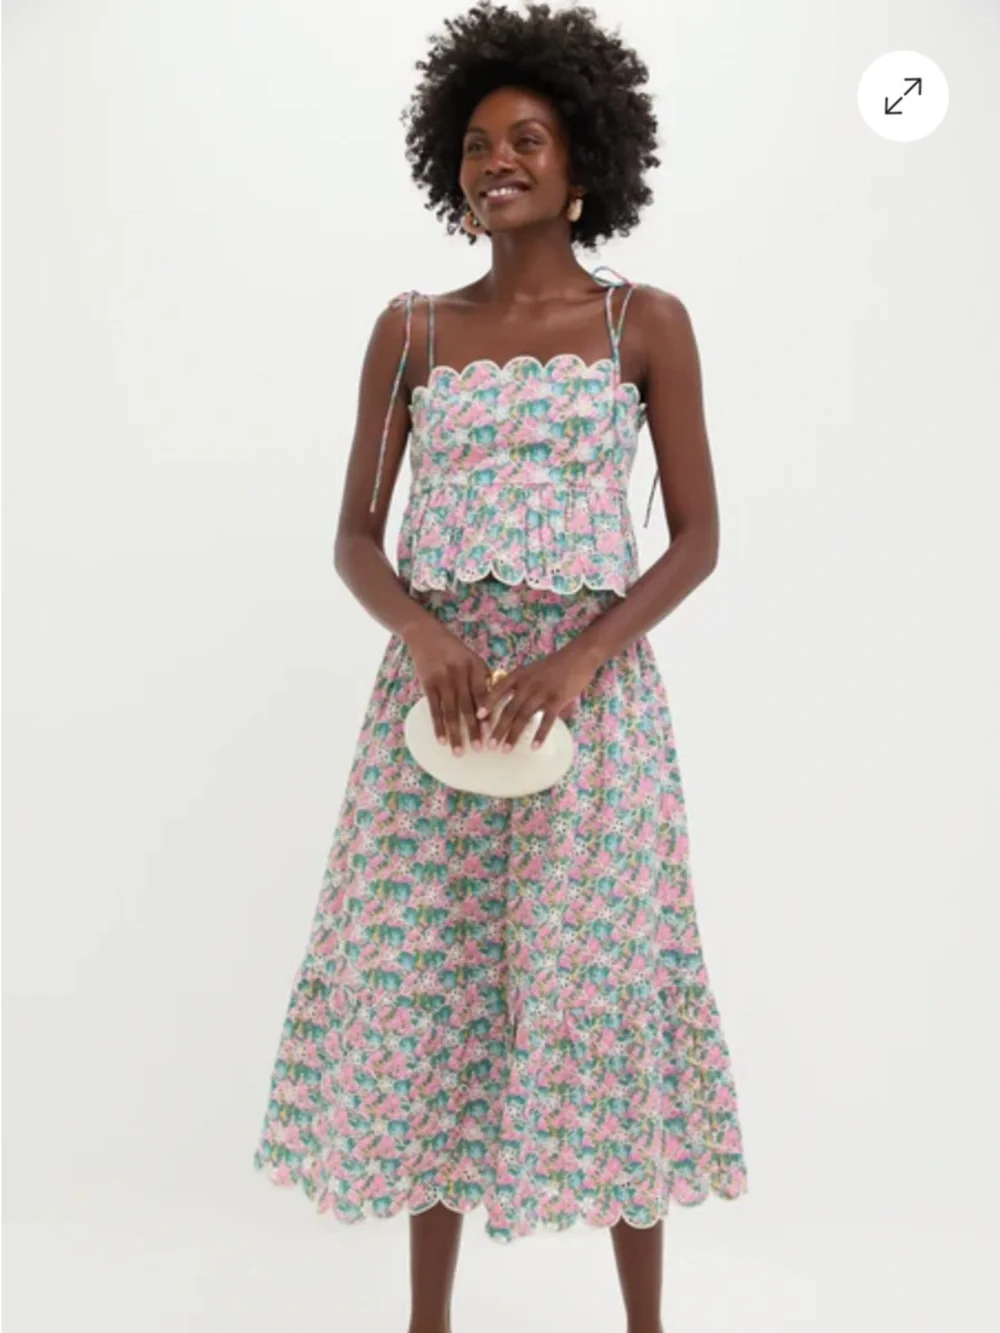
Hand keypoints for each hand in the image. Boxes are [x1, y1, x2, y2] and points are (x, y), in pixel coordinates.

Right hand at [403, 620, 492, 755]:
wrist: (426, 634)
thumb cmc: (454, 650)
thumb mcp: (472, 659)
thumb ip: (483, 679)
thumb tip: (493, 706)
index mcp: (475, 666)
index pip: (483, 694)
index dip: (487, 714)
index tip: (493, 733)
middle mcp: (459, 672)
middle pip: (467, 706)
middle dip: (473, 729)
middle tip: (479, 749)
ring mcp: (442, 678)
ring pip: (450, 711)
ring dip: (454, 733)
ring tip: (458, 752)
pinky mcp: (427, 683)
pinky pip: (434, 708)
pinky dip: (437, 726)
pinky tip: (441, 740)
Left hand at [476, 643, 600, 752]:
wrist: (578, 656)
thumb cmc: (554, 665)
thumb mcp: (532, 670)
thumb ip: (520, 684)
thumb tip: (509, 703)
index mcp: (519, 675)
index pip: (498, 690)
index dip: (488, 704)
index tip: (478, 718)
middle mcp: (527, 684)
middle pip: (509, 709)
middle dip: (498, 728)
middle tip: (489, 745)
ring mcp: (542, 692)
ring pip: (524, 717)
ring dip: (513, 734)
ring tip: (505, 750)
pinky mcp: (557, 699)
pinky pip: (546, 720)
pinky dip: (540, 735)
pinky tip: (534, 747)